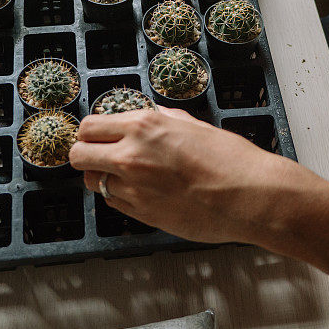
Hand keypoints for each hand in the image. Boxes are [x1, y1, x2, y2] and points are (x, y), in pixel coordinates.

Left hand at [69, 107, 293, 243]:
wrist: (250, 196)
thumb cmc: (231, 160)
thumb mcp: (196, 126)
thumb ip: (167, 119)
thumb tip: (153, 114)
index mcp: (145, 126)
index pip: (90, 126)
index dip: (91, 132)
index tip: (98, 136)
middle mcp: (131, 155)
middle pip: (79, 155)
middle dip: (86, 154)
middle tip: (100, 156)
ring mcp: (133, 188)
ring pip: (93, 182)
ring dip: (103, 178)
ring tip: (126, 176)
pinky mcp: (141, 214)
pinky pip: (113, 203)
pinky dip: (120, 197)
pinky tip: (142, 192)